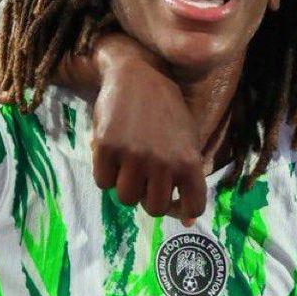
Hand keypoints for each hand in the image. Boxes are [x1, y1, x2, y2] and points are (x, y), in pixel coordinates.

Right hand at [88, 36, 206, 221]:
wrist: (139, 74)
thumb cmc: (168, 110)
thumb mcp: (188, 140)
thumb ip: (189, 179)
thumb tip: (187, 221)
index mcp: (189, 159)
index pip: (193, 206)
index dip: (182, 209)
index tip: (174, 201)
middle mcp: (163, 160)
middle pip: (154, 208)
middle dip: (149, 198)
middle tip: (147, 180)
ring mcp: (134, 154)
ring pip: (126, 198)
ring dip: (126, 186)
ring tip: (130, 164)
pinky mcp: (108, 146)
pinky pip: (103, 181)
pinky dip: (107, 173)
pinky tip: (114, 154)